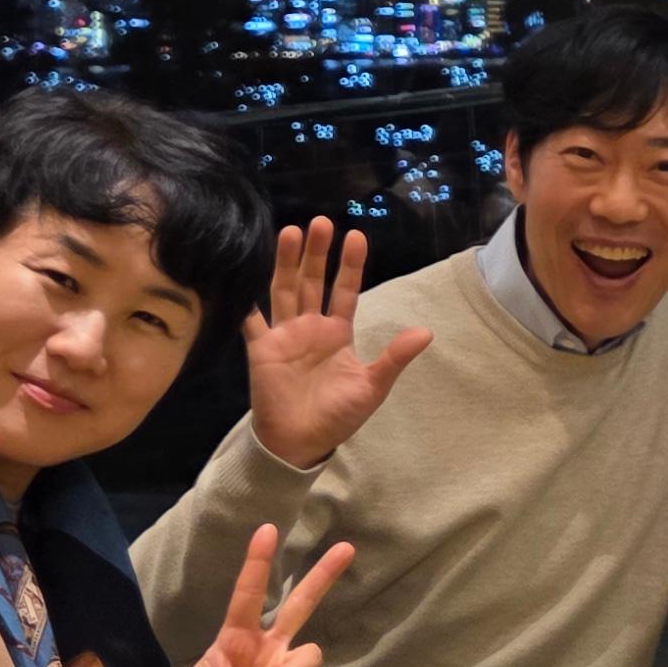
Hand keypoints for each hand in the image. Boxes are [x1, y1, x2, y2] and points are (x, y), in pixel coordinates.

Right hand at [241, 220, 432, 470]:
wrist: (301, 443)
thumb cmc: (338, 416)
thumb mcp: (372, 386)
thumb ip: (394, 358)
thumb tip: (426, 332)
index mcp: (337, 333)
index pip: (344, 290)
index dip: (349, 265)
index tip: (356, 236)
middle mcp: (310, 327)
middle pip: (311, 281)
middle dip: (316, 253)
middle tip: (320, 222)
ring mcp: (284, 335)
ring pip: (283, 290)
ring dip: (286, 263)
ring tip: (289, 231)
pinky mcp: (261, 349)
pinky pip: (251, 320)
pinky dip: (246, 301)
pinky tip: (240, 274)